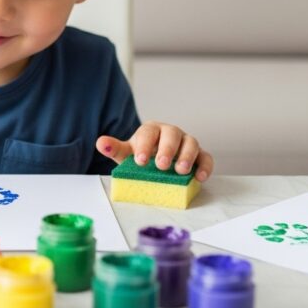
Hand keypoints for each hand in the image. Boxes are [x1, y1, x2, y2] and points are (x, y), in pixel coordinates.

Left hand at [96, 122, 213, 181]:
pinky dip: (205, 166)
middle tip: (161, 165)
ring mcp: (186, 143)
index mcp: (151, 130)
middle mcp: (170, 133)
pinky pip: (205, 157)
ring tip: (180, 171)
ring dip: (188, 156)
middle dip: (168, 149)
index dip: (145, 145)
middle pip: (173, 134)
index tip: (140, 161)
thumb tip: (101, 143)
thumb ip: (115, 148)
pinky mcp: (199, 155)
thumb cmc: (142, 155)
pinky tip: (200, 178)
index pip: (149, 131)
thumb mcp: (126, 153)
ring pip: (191, 143)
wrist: (156, 162)